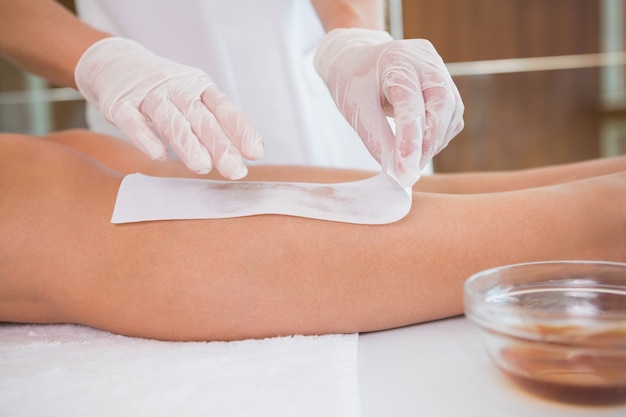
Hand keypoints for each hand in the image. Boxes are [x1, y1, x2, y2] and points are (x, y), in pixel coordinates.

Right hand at [75, 37, 262, 178]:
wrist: (113, 62)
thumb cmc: (162, 89)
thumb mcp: (191, 97)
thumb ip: (212, 124)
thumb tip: (240, 157)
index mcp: (199, 86)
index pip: (224, 108)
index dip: (240, 130)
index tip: (254, 153)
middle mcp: (176, 87)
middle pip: (201, 118)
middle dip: (219, 144)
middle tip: (234, 169)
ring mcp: (148, 94)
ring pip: (171, 120)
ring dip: (187, 143)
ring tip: (202, 166)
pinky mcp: (120, 103)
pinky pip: (133, 121)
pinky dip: (145, 138)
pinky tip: (158, 156)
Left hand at [314, 29, 463, 186]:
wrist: (356, 59)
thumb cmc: (352, 81)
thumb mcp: (355, 109)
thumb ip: (377, 140)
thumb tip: (398, 173)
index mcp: (396, 60)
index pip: (410, 101)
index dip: (410, 137)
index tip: (406, 169)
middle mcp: (424, 60)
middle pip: (442, 104)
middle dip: (428, 142)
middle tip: (410, 169)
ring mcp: (439, 69)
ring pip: (451, 112)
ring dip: (434, 142)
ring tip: (411, 160)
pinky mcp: (446, 83)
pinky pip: (452, 115)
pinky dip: (438, 136)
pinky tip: (419, 145)